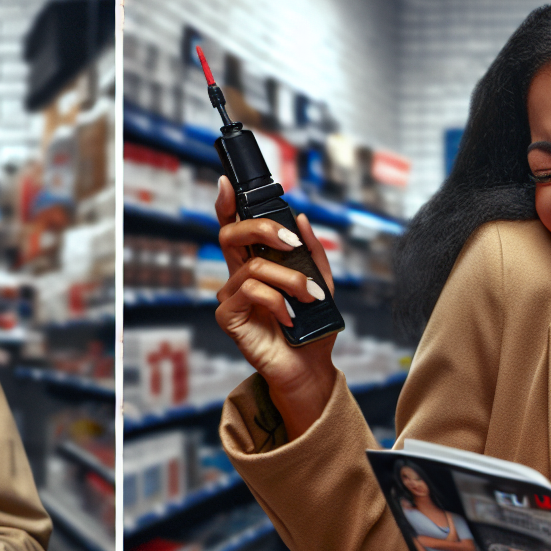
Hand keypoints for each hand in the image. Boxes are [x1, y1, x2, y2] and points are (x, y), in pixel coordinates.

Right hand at [211, 175, 338, 436]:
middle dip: (262, 229)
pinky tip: (290, 318)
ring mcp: (231, 297)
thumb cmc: (313, 328)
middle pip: (231, 235)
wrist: (310, 368)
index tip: (228, 183)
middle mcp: (238, 276)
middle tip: (291, 243)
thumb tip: (302, 220)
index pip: (237, 228)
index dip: (228, 204)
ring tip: (310, 298)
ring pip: (253, 267)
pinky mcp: (229, 317)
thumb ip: (312, 253)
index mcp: (257, 264)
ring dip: (289, 280)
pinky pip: (250, 292)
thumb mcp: (322, 283)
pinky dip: (277, 301)